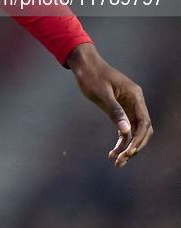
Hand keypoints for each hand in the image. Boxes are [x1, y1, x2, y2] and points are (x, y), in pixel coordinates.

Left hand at [65, 42, 152, 167]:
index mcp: (135, 96)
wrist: (83, 64)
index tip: (130, 152)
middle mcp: (135, 102)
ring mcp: (128, 107)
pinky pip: (124, 130)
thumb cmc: (92, 75)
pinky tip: (111, 153)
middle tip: (122, 160)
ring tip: (117, 163)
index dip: (140, 138)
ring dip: (127, 147)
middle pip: (142, 130)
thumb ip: (115, 112)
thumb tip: (127, 131)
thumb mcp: (102, 94)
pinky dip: (120, 142)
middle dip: (135, 146)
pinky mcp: (119, 111)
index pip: (144, 121)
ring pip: (133, 132)